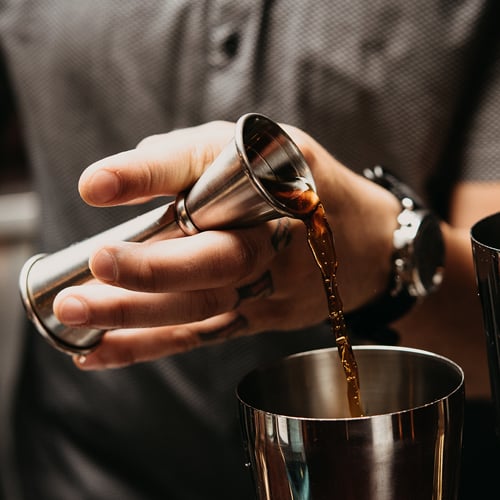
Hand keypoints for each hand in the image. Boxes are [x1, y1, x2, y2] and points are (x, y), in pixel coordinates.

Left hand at [53, 120, 398, 368]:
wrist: (370, 243)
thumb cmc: (305, 185)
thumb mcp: (263, 147)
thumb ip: (191, 156)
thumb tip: (118, 180)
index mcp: (275, 174)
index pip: (206, 166)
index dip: (150, 174)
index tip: (98, 186)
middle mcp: (276, 233)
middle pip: (216, 259)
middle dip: (153, 267)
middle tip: (97, 265)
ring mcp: (271, 285)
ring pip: (203, 307)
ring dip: (137, 314)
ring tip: (75, 313)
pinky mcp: (260, 317)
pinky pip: (202, 336)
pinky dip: (148, 346)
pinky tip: (97, 352)